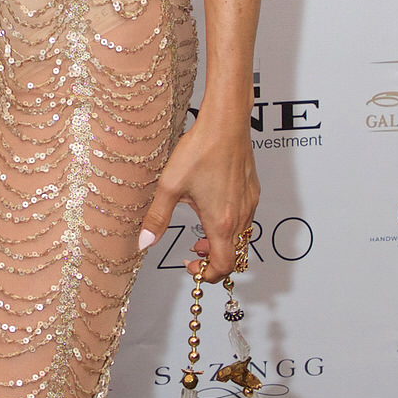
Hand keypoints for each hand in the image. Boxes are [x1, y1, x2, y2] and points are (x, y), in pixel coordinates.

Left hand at [137, 114, 258, 278]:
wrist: (225, 123)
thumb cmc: (200, 151)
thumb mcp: (170, 186)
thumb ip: (157, 218)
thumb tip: (144, 242)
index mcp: (222, 221)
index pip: (223, 266)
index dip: (206, 274)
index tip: (190, 265)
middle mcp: (241, 216)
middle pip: (234, 255)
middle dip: (212, 259)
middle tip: (193, 252)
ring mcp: (250, 204)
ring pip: (240, 238)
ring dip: (221, 242)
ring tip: (199, 233)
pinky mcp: (253, 191)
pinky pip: (245, 220)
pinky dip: (229, 226)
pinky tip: (211, 209)